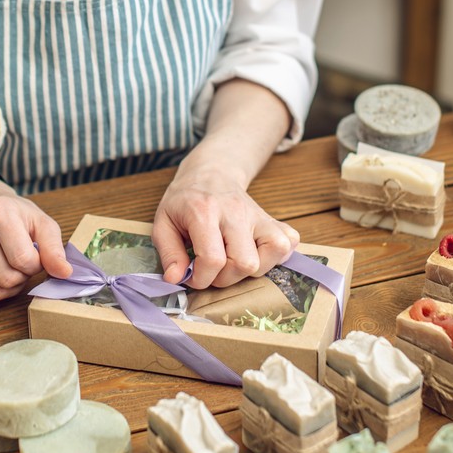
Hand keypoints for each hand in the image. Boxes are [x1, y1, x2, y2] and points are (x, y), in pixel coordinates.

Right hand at [0, 171, 71, 301]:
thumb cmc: (17, 217)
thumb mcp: (41, 223)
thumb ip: (55, 248)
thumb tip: (64, 273)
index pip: (23, 259)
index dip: (35, 265)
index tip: (34, 255)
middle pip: (6, 277)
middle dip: (22, 277)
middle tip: (22, 264)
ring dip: (8, 288)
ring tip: (11, 269)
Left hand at [152, 162, 298, 289]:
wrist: (211, 173)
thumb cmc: (185, 201)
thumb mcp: (163, 222)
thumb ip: (169, 253)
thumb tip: (176, 278)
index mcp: (204, 211)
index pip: (213, 259)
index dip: (202, 279)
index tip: (194, 276)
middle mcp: (235, 212)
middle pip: (245, 262)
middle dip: (227, 278)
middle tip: (214, 270)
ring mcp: (258, 214)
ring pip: (274, 252)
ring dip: (254, 268)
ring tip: (235, 262)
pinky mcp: (272, 218)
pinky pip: (289, 241)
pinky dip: (277, 255)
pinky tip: (256, 252)